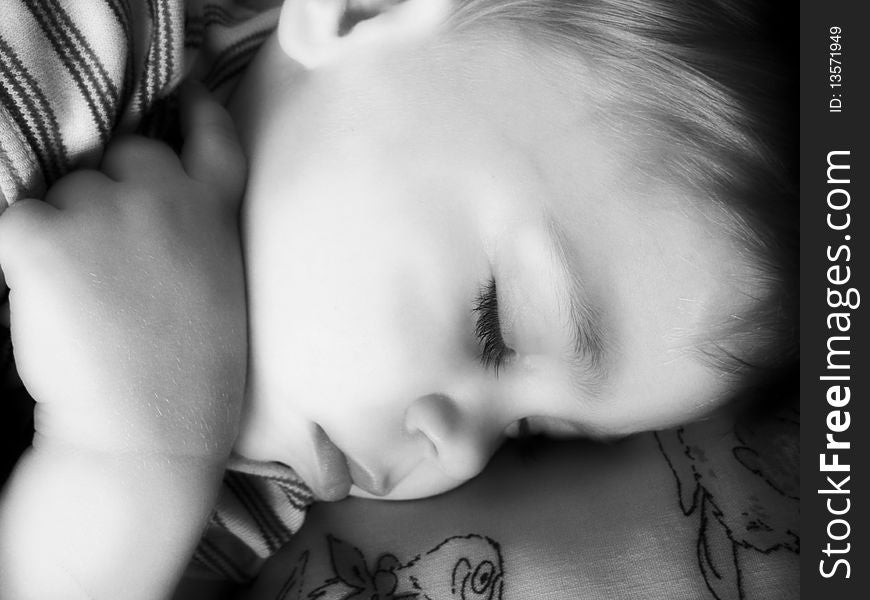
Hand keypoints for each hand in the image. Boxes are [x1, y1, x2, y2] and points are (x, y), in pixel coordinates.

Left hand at [0, 83, 247, 599]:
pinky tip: (42, 296)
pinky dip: (19, 255)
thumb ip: (198, 232)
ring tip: (82, 299)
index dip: (200, 109)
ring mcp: (103, 210)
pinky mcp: (41, 236)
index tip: (192, 92)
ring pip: (63, 193)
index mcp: (214, 215)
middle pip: (122, 158)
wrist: (150, 438)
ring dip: (63, 230)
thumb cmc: (191, 379)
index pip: (214, 139)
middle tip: (110, 260)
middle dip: (112, 193)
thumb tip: (153, 204)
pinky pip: (14, 222)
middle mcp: (165, 196)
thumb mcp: (221, 288)